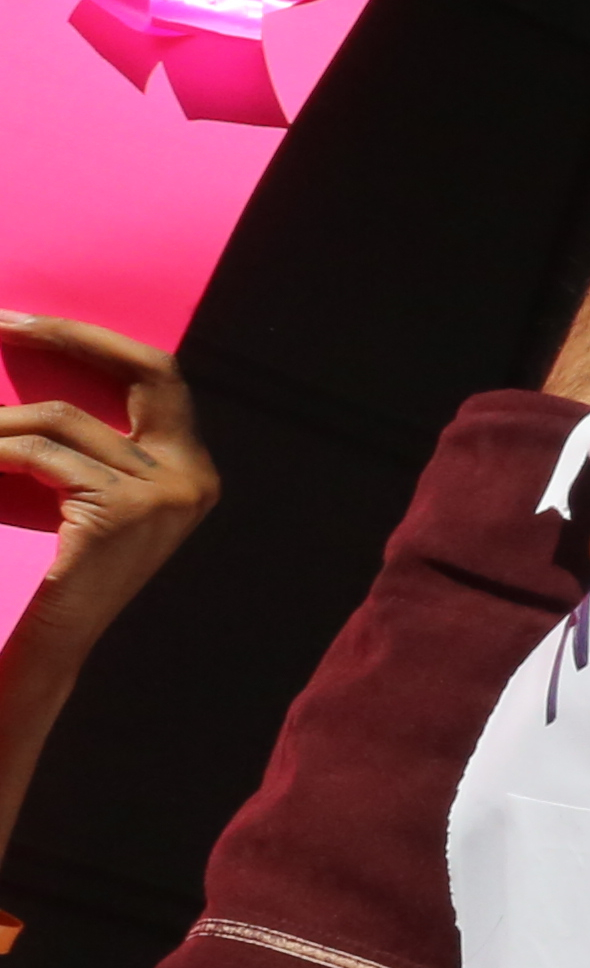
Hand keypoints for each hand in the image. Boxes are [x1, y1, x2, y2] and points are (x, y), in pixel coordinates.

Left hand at [0, 317, 218, 645]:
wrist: (51, 646)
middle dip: (70, 336)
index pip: (156, 375)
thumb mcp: (86, 491)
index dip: (92, 338)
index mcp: (189, 469)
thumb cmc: (57, 567)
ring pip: (62, 420)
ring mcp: (164, 495)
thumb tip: (43, 355)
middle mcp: (192, 476)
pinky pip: (40, 455)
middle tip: (2, 323)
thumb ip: (90, 441)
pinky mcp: (121, 512)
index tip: (24, 321)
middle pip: (148, 371)